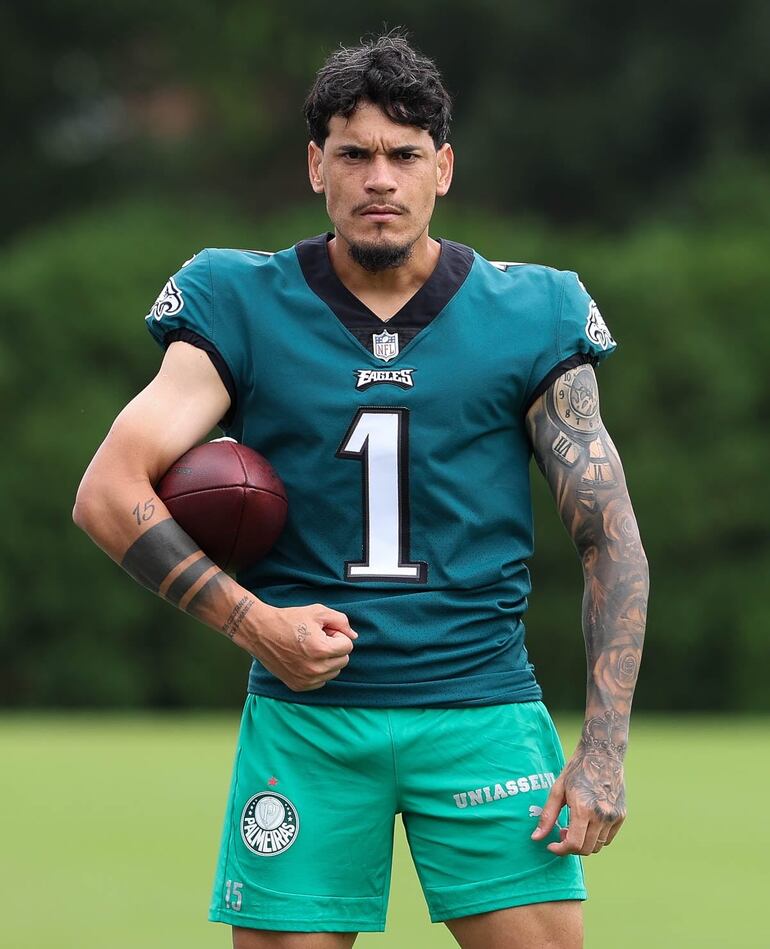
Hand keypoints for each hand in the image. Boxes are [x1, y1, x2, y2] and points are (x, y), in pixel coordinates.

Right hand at [234, 602, 357, 691]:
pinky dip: (317, 670)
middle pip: (343, 660)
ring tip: (310, 648)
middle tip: (317, 638)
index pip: (348, 646)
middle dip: (334, 648)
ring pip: (333, 672)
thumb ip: (341, 621)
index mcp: (321, 650)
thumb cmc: (290, 619)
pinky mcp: (298, 686)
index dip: (338, 635)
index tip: (324, 631)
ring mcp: (306, 680)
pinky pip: (320, 681)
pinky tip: (304, 658)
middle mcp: (314, 669)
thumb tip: (353, 636)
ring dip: (327, 660)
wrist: (261, 632)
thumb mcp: (317, 612)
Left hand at [531, 746, 625, 855]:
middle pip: (586, 849)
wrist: (602, 755)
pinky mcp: (621, 816)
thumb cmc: (576, 770)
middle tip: (561, 833)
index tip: (552, 846)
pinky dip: (596, 838)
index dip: (560, 850)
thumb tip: (536, 838)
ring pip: (597, 846)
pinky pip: (608, 839)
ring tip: (573, 827)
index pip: (573, 843)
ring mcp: (613, 817)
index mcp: (583, 808)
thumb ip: (547, 816)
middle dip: (570, 847)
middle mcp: (601, 815)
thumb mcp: (557, 790)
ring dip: (583, 843)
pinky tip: (587, 824)